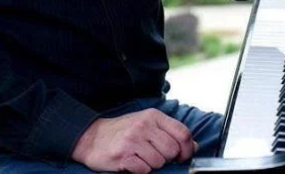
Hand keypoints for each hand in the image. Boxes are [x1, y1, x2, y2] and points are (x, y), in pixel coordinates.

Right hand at [71, 108, 196, 172]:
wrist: (92, 137)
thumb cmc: (124, 131)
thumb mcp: (148, 124)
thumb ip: (170, 132)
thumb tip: (193, 146)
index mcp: (154, 116)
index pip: (183, 133)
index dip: (187, 149)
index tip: (183, 157)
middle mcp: (144, 125)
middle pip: (172, 150)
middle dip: (167, 159)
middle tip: (155, 156)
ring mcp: (133, 140)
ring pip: (159, 162)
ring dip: (152, 165)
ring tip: (141, 158)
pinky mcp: (123, 155)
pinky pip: (144, 170)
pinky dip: (140, 170)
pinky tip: (132, 163)